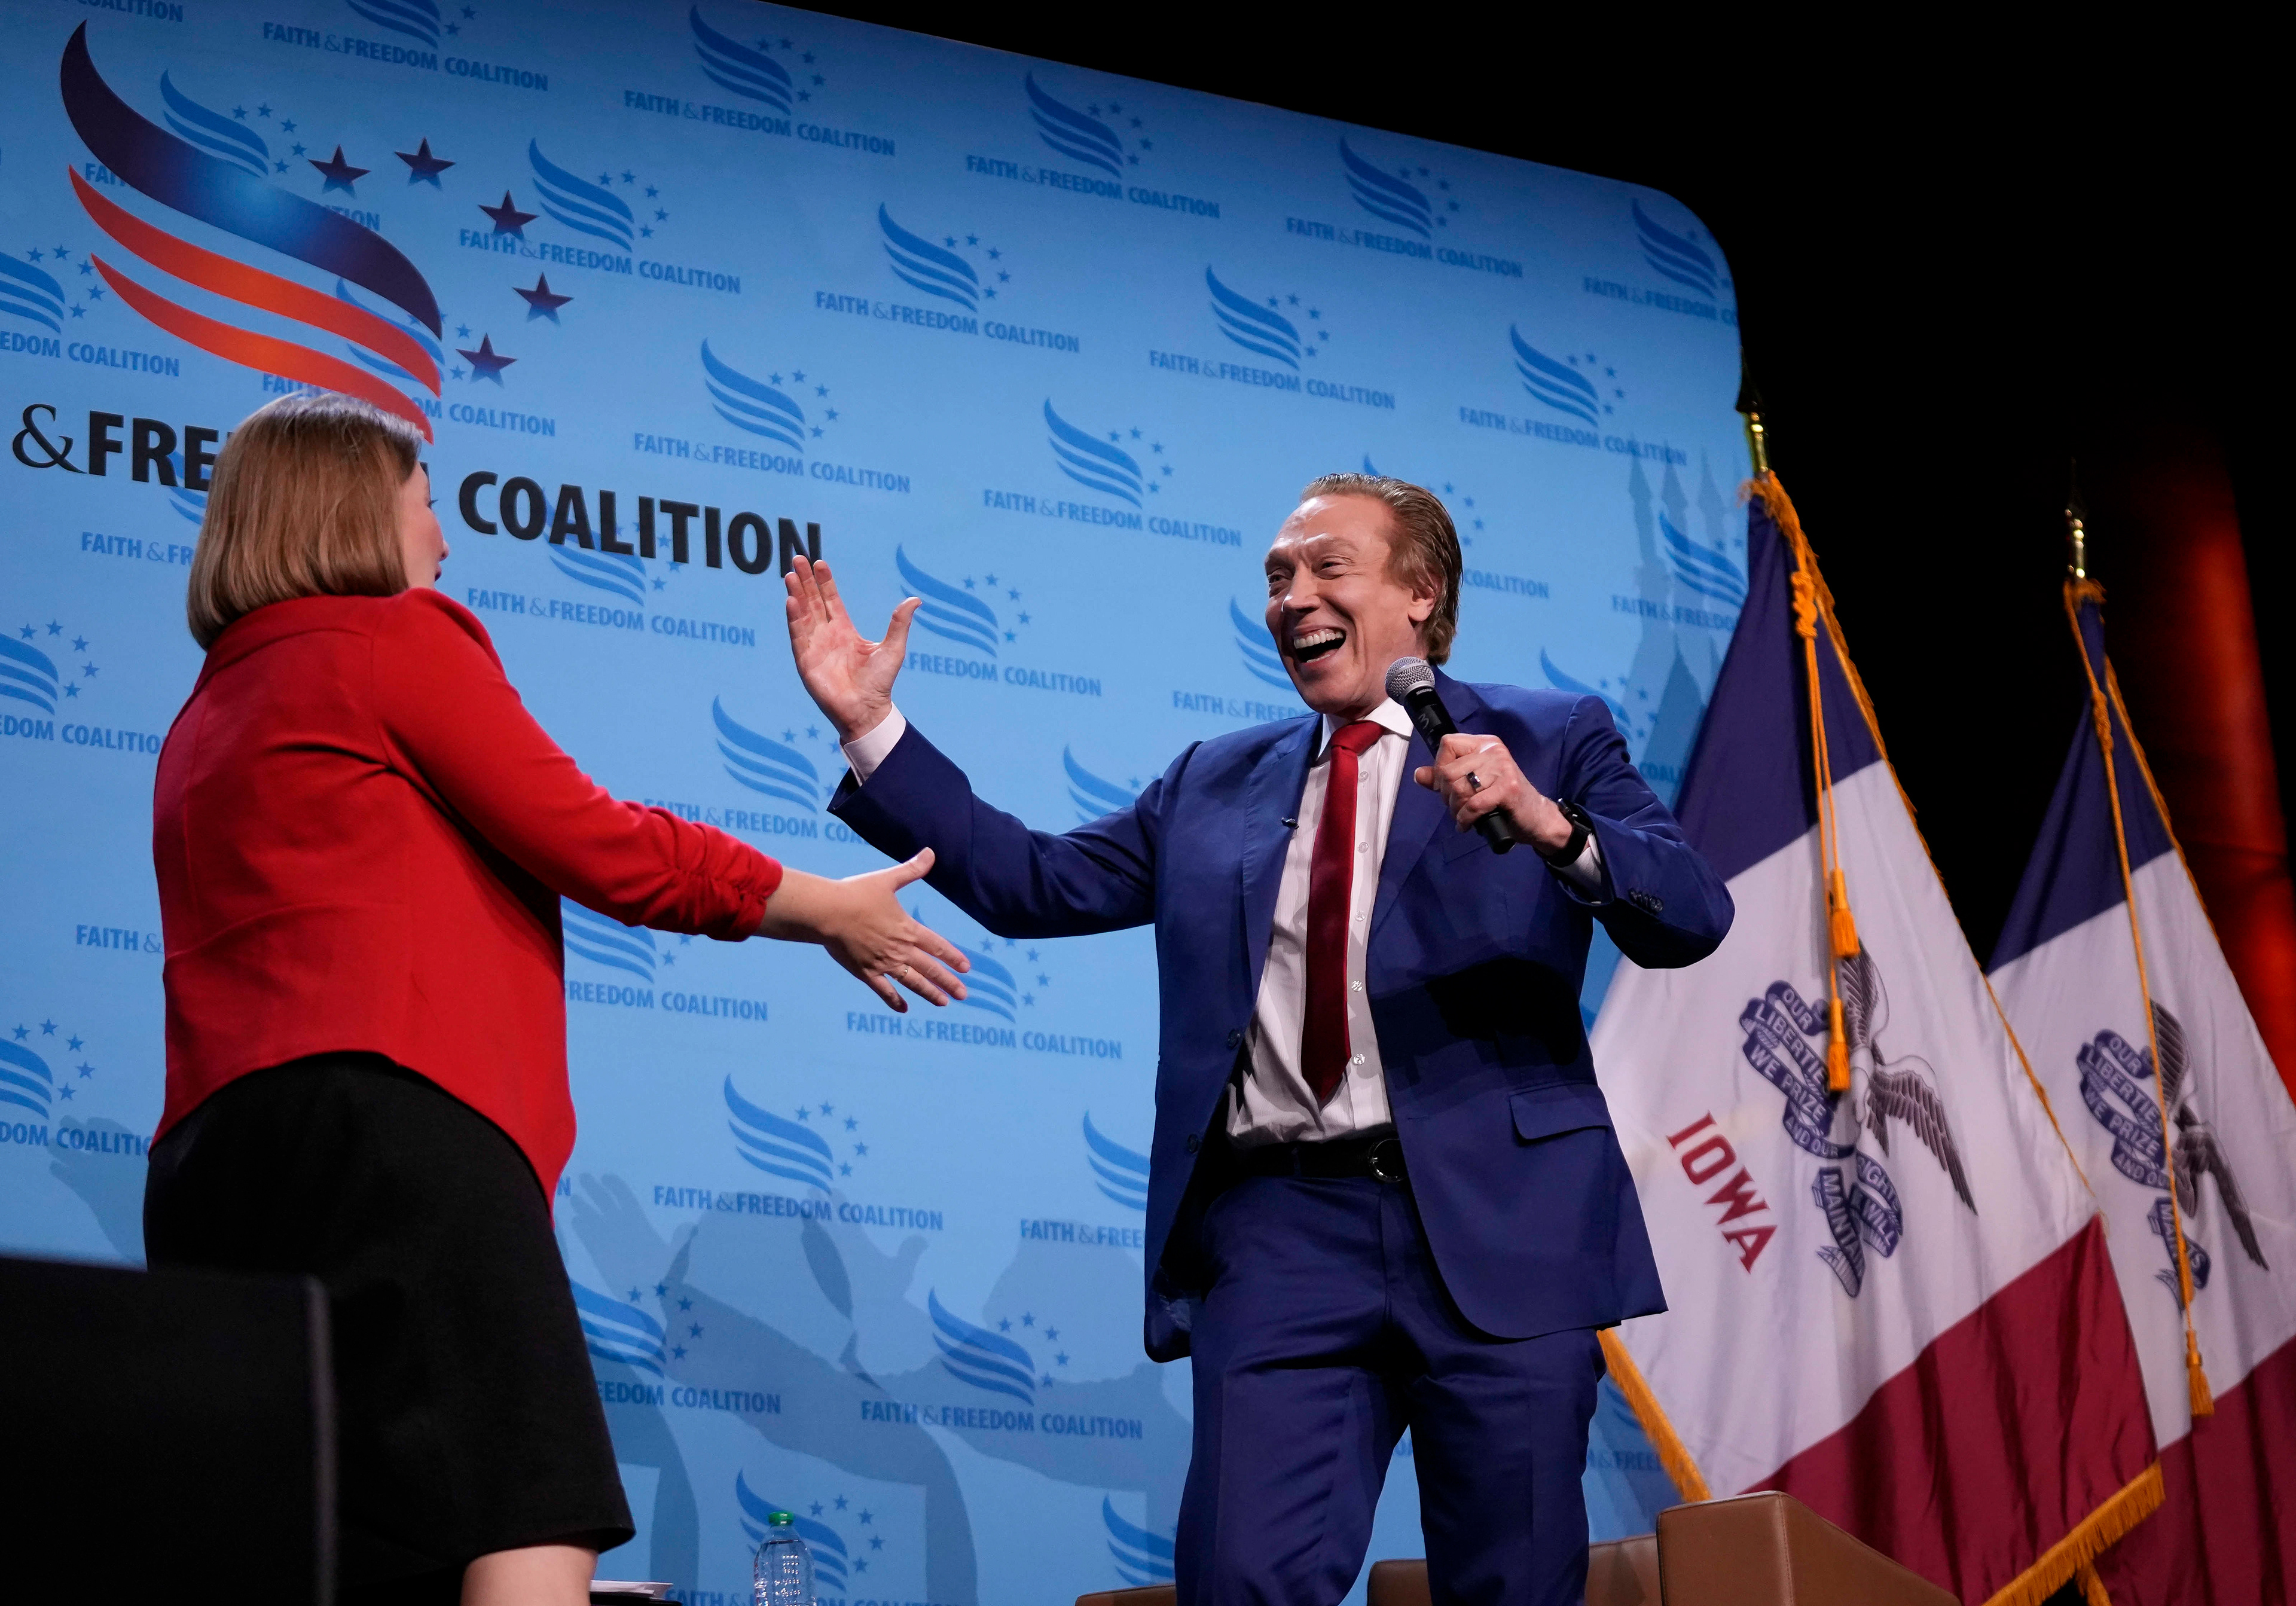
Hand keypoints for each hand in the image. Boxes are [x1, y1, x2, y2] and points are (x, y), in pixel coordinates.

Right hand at [755, 850, 970, 1011]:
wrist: (828, 911)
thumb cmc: (856, 893)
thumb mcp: (887, 879)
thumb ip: (911, 870)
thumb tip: (931, 853)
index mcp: (907, 928)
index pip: (937, 946)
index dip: (953, 957)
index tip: (966, 968)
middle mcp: (900, 949)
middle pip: (930, 969)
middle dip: (948, 982)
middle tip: (963, 994)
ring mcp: (883, 963)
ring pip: (912, 982)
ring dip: (929, 993)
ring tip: (943, 1003)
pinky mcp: (866, 972)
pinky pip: (884, 990)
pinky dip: (895, 1000)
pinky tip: (904, 1009)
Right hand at [785, 552, 913, 743]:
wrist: (867, 710)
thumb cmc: (880, 683)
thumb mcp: (893, 648)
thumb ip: (899, 623)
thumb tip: (915, 599)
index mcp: (845, 630)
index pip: (831, 600)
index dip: (824, 582)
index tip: (819, 563)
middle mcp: (827, 635)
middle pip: (813, 602)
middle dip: (805, 581)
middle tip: (798, 558)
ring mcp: (814, 647)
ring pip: (802, 615)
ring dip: (796, 595)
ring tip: (789, 575)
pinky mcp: (806, 661)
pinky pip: (798, 636)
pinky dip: (794, 618)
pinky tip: (791, 601)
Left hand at [1413, 733, 1573, 852]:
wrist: (1536, 818)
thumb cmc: (1504, 800)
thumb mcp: (1473, 785)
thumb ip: (1445, 778)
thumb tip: (1420, 775)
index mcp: (1484, 744)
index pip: (1447, 744)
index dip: (1440, 768)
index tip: (1447, 786)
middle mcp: (1493, 751)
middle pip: (1448, 771)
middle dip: (1446, 796)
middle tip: (1458, 807)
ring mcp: (1502, 768)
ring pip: (1459, 788)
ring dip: (1456, 809)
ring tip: (1464, 816)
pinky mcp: (1508, 788)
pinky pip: (1473, 804)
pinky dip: (1465, 819)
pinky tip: (1467, 824)